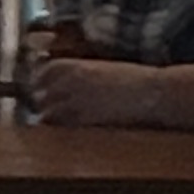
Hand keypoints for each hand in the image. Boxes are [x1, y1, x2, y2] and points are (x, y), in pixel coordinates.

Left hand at [30, 50, 154, 127]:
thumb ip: (81, 72)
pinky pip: (62, 123)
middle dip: (42, 99)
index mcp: (76, 66)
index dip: (41, 81)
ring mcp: (77, 99)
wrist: (151, 92)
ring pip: (47, 110)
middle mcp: (71, 81)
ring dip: (48, 114)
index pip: (45, 72)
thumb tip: (65, 81)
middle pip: (41, 92)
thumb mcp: (101, 68)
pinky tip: (63, 127)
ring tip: (51, 119)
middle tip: (44, 106)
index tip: (41, 87)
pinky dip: (59, 125)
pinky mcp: (85, 117)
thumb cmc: (132, 78)